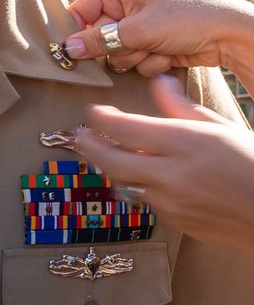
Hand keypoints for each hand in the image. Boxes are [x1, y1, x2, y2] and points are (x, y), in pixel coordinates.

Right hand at [63, 0, 253, 78]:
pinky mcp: (150, 45)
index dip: (78, 32)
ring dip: (136, 58)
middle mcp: (124, 5)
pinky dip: (150, 63)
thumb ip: (100, 41)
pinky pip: (134, 63)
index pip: (80, 12)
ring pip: (116, 55)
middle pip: (98, 38)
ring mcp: (138, 27)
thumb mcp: (139, 30)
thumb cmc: (187, 18)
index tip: (75, 52)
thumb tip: (68, 48)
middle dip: (117, 48)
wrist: (229, 34)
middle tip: (138, 44)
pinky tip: (169, 54)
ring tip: (158, 47)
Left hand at [76, 76, 253, 258]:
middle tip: (81, 134)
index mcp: (185, 142)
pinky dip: (137, 185)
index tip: (94, 111)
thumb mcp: (224, 128)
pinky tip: (141, 175)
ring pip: (122, 182)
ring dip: (110, 166)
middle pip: (108, 159)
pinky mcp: (175, 221)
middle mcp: (172, 172)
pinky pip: (143, 199)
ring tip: (107, 152)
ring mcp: (171, 200)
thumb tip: (159, 83)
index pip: (122, 127)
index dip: (99, 118)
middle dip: (87, 144)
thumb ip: (183, 108)